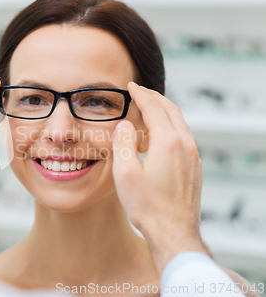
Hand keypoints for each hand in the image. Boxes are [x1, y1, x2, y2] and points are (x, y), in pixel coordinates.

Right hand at [112, 82, 209, 274]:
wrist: (174, 232)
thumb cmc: (147, 207)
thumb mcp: (125, 174)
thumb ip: (124, 143)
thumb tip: (125, 124)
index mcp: (168, 143)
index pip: (154, 108)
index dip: (141, 94)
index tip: (131, 86)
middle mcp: (185, 145)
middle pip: (171, 110)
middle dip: (154, 97)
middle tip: (140, 91)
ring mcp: (193, 156)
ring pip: (180, 122)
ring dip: (164, 111)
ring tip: (149, 108)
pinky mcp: (195, 167)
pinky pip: (184, 136)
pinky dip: (171, 126)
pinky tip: (160, 134)